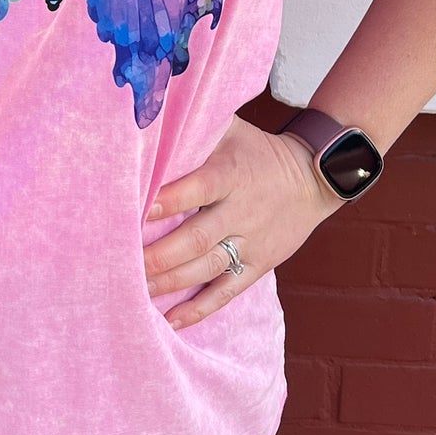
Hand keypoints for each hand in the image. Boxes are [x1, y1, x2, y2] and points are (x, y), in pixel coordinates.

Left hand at [142, 115, 344, 329]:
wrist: (314, 178)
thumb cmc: (257, 150)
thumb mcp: (232, 129)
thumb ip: (196, 128)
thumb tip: (151, 113)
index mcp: (232, 174)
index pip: (198, 188)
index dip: (169, 200)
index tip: (137, 210)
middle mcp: (242, 210)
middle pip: (197, 237)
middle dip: (159, 254)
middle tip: (121, 263)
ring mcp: (252, 241)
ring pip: (208, 267)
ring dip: (171, 283)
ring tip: (135, 290)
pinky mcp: (260, 264)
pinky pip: (228, 290)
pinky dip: (200, 308)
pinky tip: (172, 321)